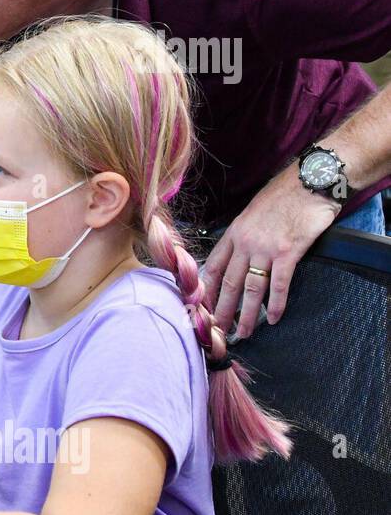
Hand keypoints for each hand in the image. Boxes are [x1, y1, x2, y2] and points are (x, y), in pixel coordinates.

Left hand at [201, 169, 341, 339]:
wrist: (310, 181)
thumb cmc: (284, 194)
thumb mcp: (253, 212)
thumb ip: (244, 234)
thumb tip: (239, 254)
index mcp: (234, 233)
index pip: (213, 266)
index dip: (207, 289)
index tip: (203, 307)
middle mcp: (245, 243)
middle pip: (228, 282)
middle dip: (222, 309)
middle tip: (219, 329)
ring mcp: (265, 248)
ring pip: (250, 288)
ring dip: (246, 314)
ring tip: (243, 332)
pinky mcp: (288, 252)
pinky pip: (279, 285)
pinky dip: (276, 304)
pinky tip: (274, 319)